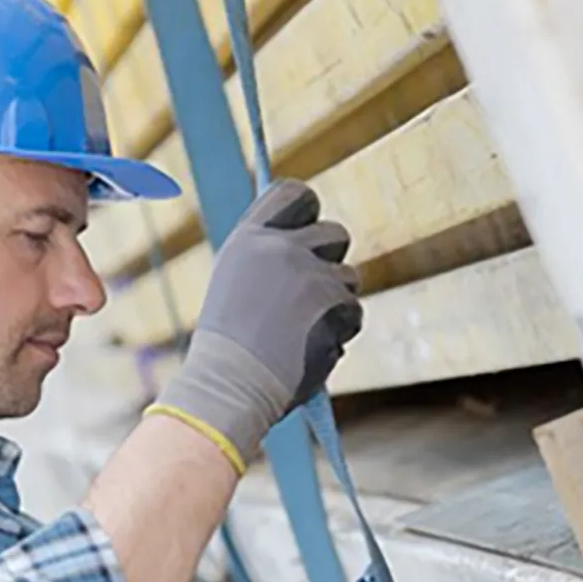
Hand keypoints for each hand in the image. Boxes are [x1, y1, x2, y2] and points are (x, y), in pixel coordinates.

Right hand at [145, 179, 361, 472]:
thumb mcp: (234, 283)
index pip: (295, 194)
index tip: (308, 227)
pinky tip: (309, 348)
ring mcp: (311, 274)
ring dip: (336, 302)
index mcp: (250, 237)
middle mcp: (281, 247)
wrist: (229, 387)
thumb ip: (266, 256)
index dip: (308, 211)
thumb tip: (303, 242)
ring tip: (302, 331)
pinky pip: (354, 312)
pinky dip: (340, 332)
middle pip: (335, 234)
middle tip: (312, 294)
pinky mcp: (335, 304)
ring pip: (349, 277)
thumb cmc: (227, 347)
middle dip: (331, 262)